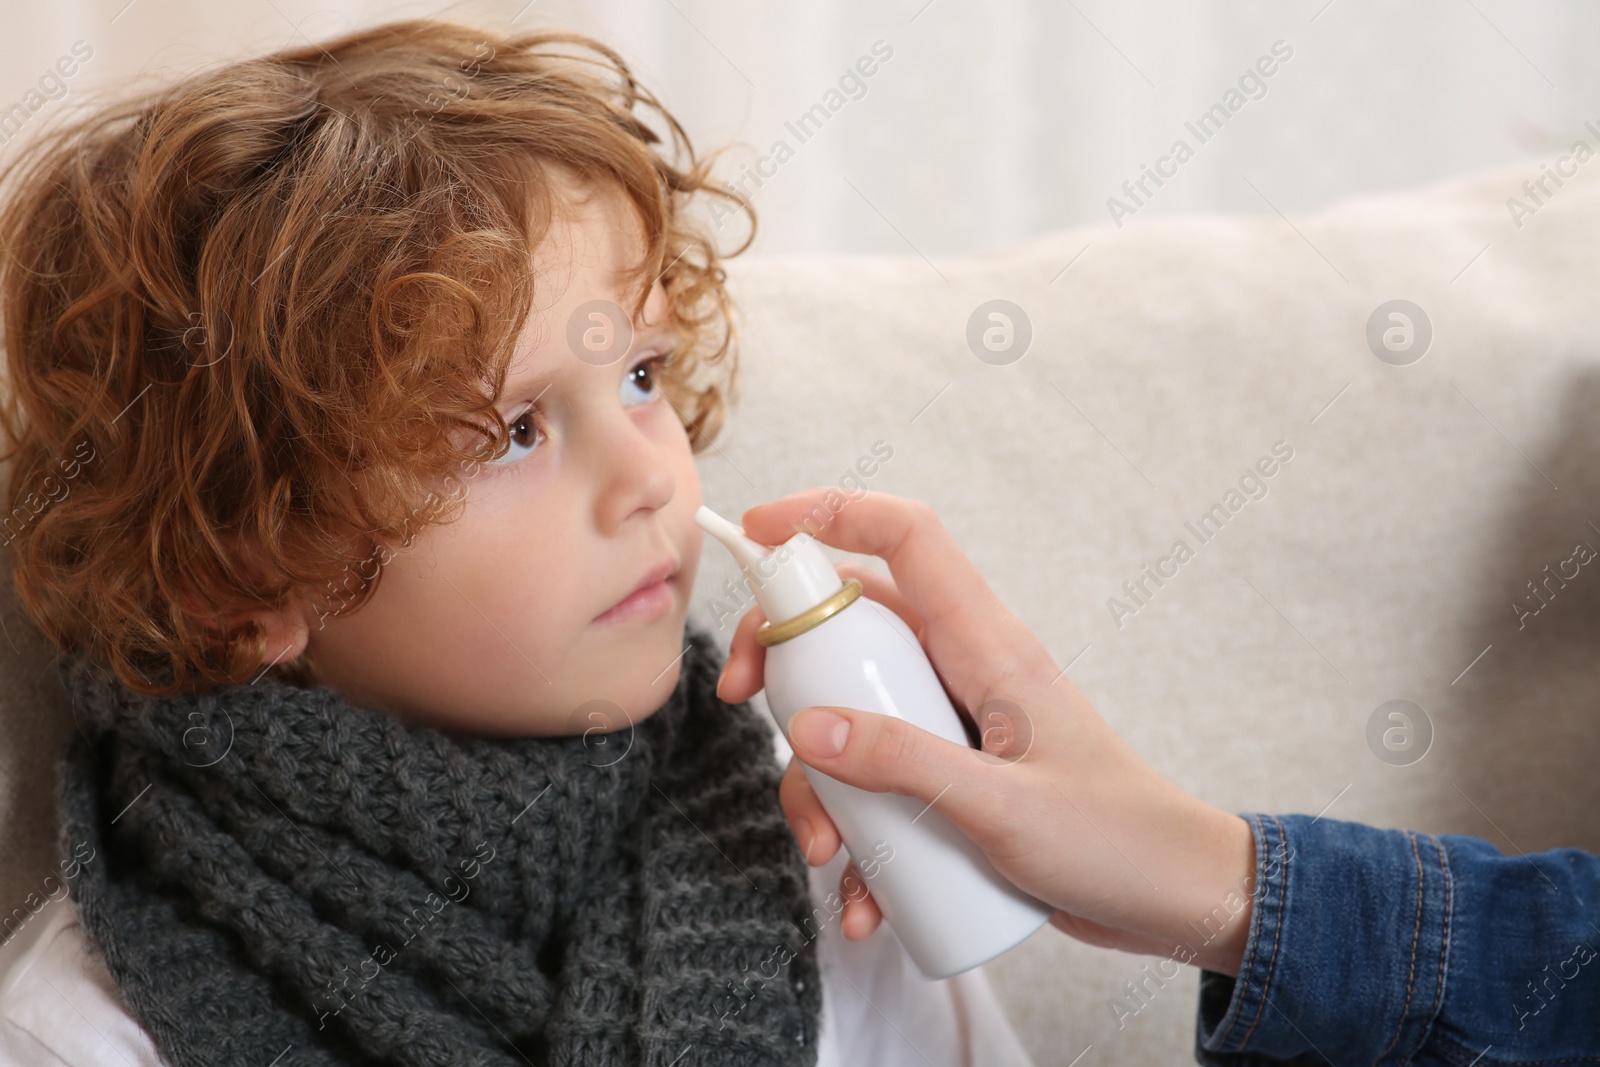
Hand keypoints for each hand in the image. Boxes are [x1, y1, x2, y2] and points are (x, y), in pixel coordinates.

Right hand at [715, 488, 1257, 975]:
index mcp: (989, 646)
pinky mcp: (951, 775)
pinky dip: (857, 836)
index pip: (907, 537)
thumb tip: (806, 728)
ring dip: (819, 780)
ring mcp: (954, 722)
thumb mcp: (1003, 807)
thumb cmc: (1115, 841)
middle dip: (786, 662)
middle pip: (852, 624)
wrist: (1173, 900)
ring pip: (852, 710)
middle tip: (744, 702)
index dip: (829, 511)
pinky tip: (864, 898)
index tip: (757, 531)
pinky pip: (878, 781)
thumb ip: (905, 764)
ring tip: (827, 854)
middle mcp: (964, 670)